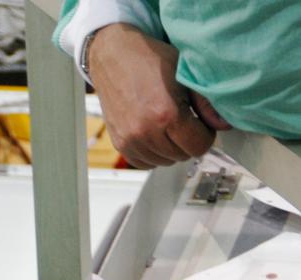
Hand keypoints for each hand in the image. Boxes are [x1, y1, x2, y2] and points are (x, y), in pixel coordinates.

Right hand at [88, 25, 226, 168]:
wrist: (114, 57)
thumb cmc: (150, 59)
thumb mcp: (185, 72)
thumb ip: (206, 102)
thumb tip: (223, 124)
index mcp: (166, 114)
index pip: (198, 146)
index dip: (205, 135)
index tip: (202, 123)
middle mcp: (146, 132)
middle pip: (182, 156)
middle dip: (188, 140)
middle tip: (184, 120)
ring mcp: (131, 141)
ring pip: (164, 161)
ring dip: (171, 148)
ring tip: (168, 125)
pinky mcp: (120, 145)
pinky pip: (146, 163)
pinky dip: (154, 153)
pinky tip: (155, 134)